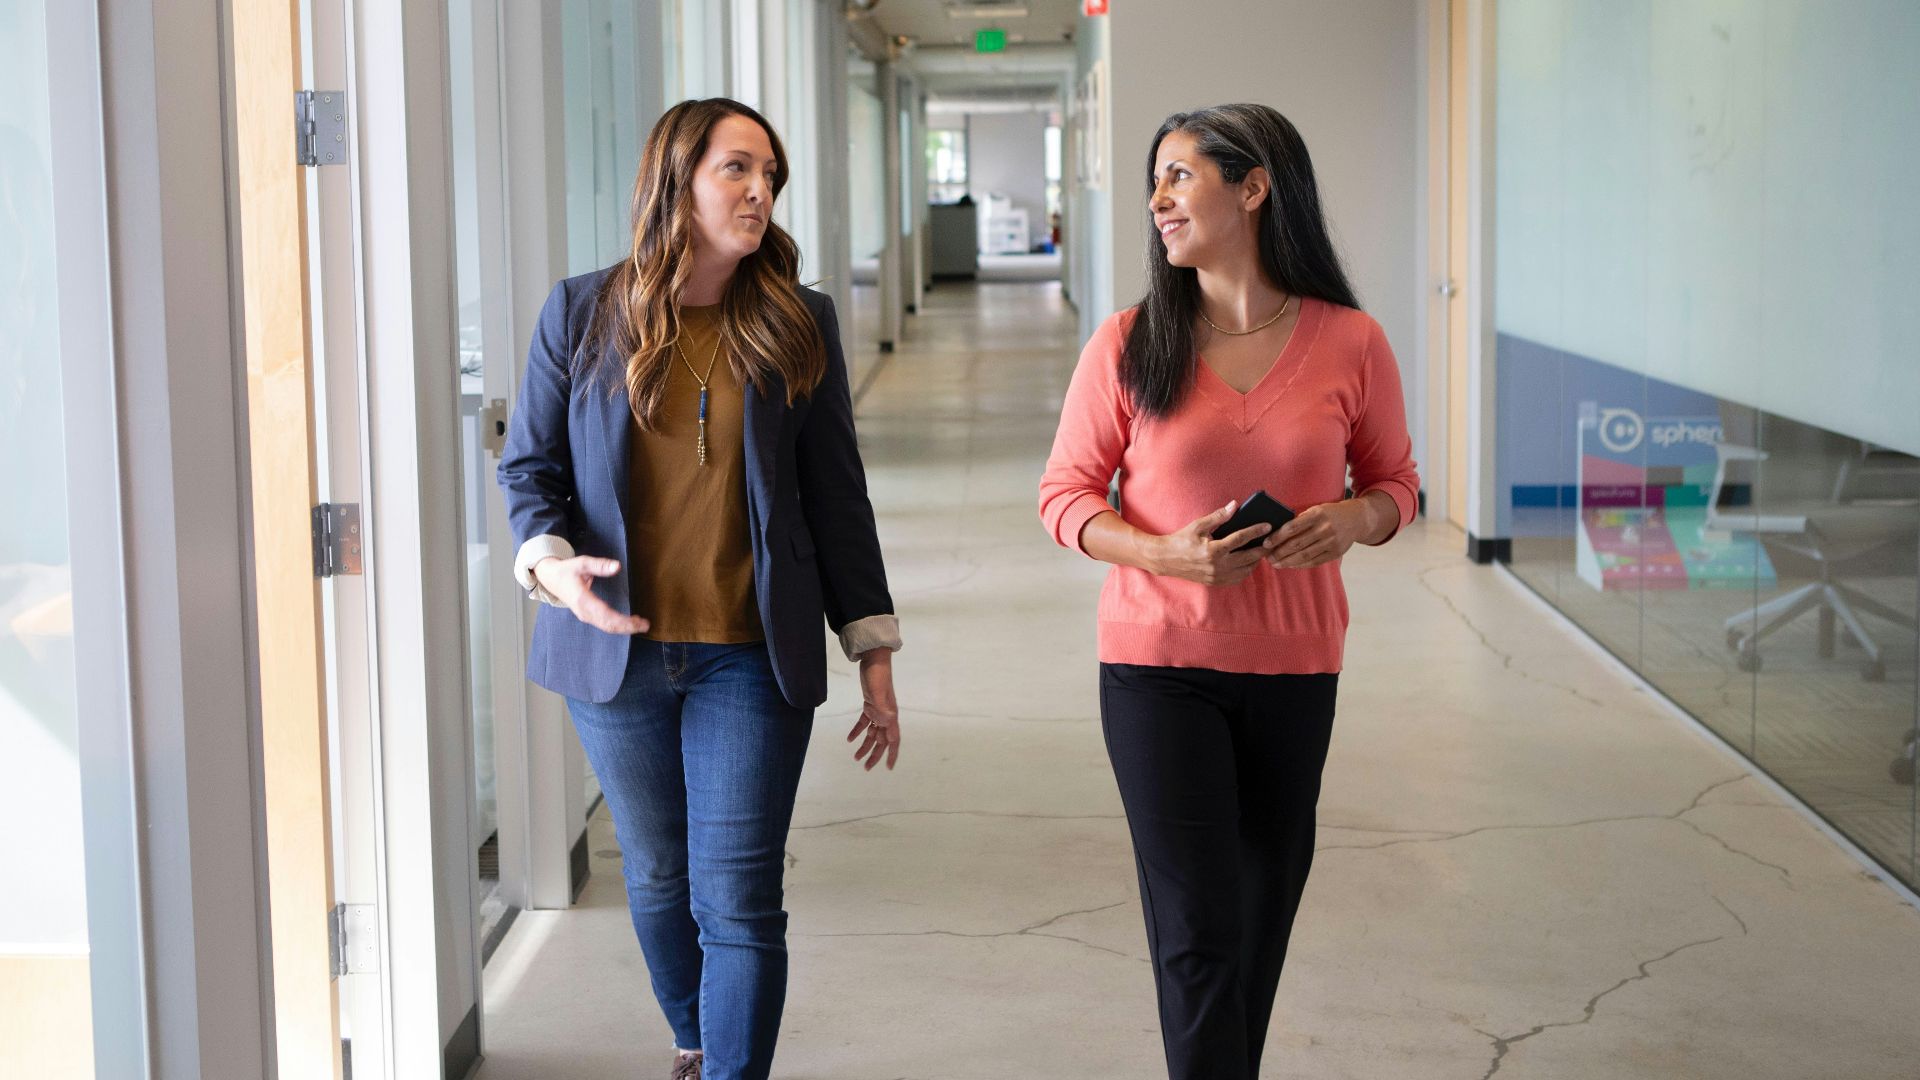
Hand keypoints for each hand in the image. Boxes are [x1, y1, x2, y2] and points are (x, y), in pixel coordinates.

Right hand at [531, 555, 650, 634]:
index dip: (623, 621)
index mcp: (582, 600)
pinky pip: (603, 624)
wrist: (550, 578)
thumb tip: (617, 566)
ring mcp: (585, 615)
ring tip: (641, 625)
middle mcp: (584, 612)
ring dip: (624, 628)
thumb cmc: (567, 570)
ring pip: (606, 627)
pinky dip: (617, 626)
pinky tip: (629, 623)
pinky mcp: (587, 615)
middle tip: (645, 625)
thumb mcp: (582, 563)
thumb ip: (600, 565)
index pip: (606, 615)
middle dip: (627, 627)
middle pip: (608, 625)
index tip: (639, 621)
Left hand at [846, 649, 900, 770]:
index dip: (892, 754)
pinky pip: (865, 722)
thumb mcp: (878, 692)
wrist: (874, 658)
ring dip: (865, 745)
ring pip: (873, 733)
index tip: (888, 768)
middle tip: (866, 768)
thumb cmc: (878, 674)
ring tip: (856, 757)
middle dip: (875, 755)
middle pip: (882, 740)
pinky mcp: (870, 704)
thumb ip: (882, 708)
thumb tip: (888, 722)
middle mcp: (886, 715)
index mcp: (890, 715)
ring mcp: (878, 710)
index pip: (893, 740)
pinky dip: (858, 731)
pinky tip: (849, 738)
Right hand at [1145, 501, 1272, 585]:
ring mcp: (1216, 576)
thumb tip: (1235, 505)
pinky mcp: (1215, 582)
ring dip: (1255, 561)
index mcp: (1213, 550)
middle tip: (1270, 541)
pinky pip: (1237, 578)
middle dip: (1262, 549)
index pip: (1241, 538)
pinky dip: (1245, 570)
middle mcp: (1217, 565)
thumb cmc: (1181, 540)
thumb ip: (1218, 516)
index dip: (1256, 531)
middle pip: (1248, 557)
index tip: (1268, 526)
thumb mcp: (1198, 525)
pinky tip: (1247, 562)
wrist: (1165, 559)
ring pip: (1245, 570)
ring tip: (1259, 550)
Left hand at [1265, 500, 1374, 568]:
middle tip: (1267, 557)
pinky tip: (1290, 565)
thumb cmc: (1330, 514)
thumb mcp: (1316, 510)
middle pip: (1297, 544)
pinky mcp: (1336, 553)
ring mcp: (1332, 542)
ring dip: (1287, 561)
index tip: (1266, 543)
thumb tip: (1276, 532)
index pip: (1292, 527)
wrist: (1357, 519)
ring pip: (1305, 555)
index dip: (1277, 537)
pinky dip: (1300, 565)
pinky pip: (1315, 561)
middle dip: (1279, 552)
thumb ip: (1300, 520)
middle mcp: (1325, 528)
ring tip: (1275, 564)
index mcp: (1317, 514)